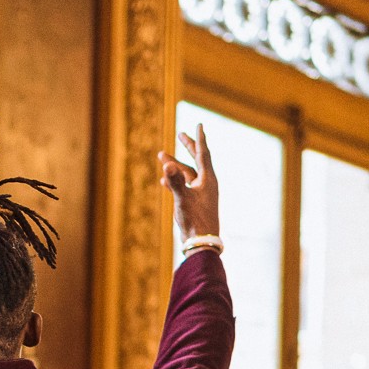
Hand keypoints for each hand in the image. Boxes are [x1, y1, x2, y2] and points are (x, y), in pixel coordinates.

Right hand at [159, 123, 219, 243]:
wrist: (201, 243)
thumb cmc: (195, 220)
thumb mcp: (183, 199)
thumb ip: (174, 182)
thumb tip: (167, 165)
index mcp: (208, 180)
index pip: (204, 154)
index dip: (200, 139)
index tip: (199, 125)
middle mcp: (206, 184)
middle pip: (197, 160)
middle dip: (188, 147)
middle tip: (180, 134)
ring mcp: (201, 193)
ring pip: (187, 174)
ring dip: (175, 165)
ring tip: (161, 157)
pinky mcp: (194, 203)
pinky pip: (184, 186)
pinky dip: (174, 181)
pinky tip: (163, 181)